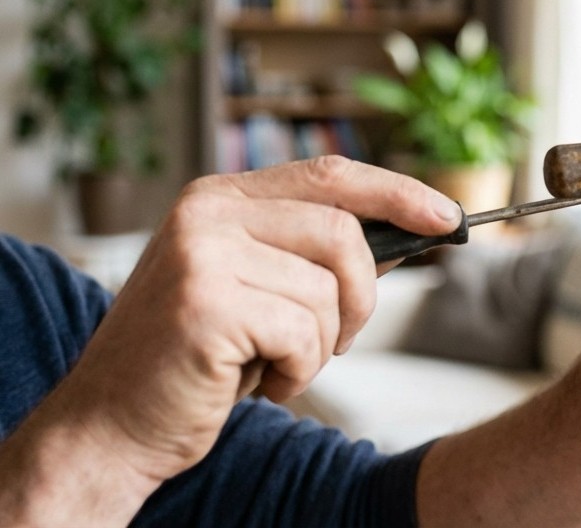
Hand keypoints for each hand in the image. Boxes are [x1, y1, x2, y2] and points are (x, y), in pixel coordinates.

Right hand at [58, 157, 462, 484]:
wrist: (110, 424)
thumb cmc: (197, 359)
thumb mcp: (258, 288)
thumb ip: (318, 254)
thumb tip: (413, 228)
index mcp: (220, 197)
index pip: (331, 175)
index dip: (399, 193)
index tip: (449, 219)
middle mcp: (207, 213)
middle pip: (342, 233)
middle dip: (361, 298)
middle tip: (336, 339)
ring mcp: (201, 256)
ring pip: (327, 291)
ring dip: (322, 345)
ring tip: (276, 363)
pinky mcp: (204, 306)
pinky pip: (303, 333)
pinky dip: (298, 372)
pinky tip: (257, 382)